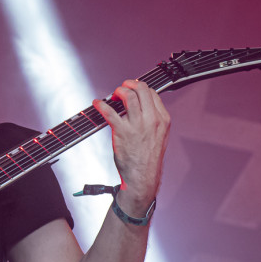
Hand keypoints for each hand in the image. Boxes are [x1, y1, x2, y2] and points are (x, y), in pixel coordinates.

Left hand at [93, 79, 169, 213]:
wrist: (143, 177)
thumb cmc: (148, 159)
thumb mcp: (160, 136)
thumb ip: (153, 120)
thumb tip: (142, 106)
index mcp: (162, 119)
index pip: (152, 93)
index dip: (140, 88)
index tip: (132, 89)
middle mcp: (151, 119)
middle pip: (141, 89)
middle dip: (129, 84)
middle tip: (122, 88)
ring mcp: (137, 125)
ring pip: (128, 96)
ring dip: (117, 91)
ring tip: (113, 96)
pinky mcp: (122, 131)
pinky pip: (110, 112)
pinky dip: (101, 105)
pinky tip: (98, 104)